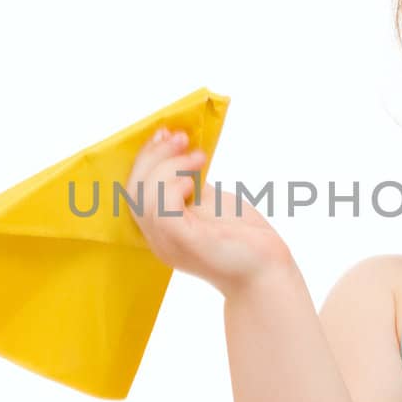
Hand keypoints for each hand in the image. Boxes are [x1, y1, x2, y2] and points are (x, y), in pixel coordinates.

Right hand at [124, 125, 294, 296]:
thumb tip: (179, 154)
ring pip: (144, 197)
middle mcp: (157, 238)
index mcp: (160, 228)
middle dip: (155, 155)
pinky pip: (162, 208)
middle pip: (133, 190)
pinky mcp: (182, 242)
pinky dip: (174, 185)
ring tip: (198, 156)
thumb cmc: (244, 237)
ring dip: (168, 166)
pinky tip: (196, 181)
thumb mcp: (209, 202)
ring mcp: (167, 243)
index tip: (165, 132)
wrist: (268, 269)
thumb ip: (189, 184)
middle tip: (181, 137)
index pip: (135, 190)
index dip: (146, 157)